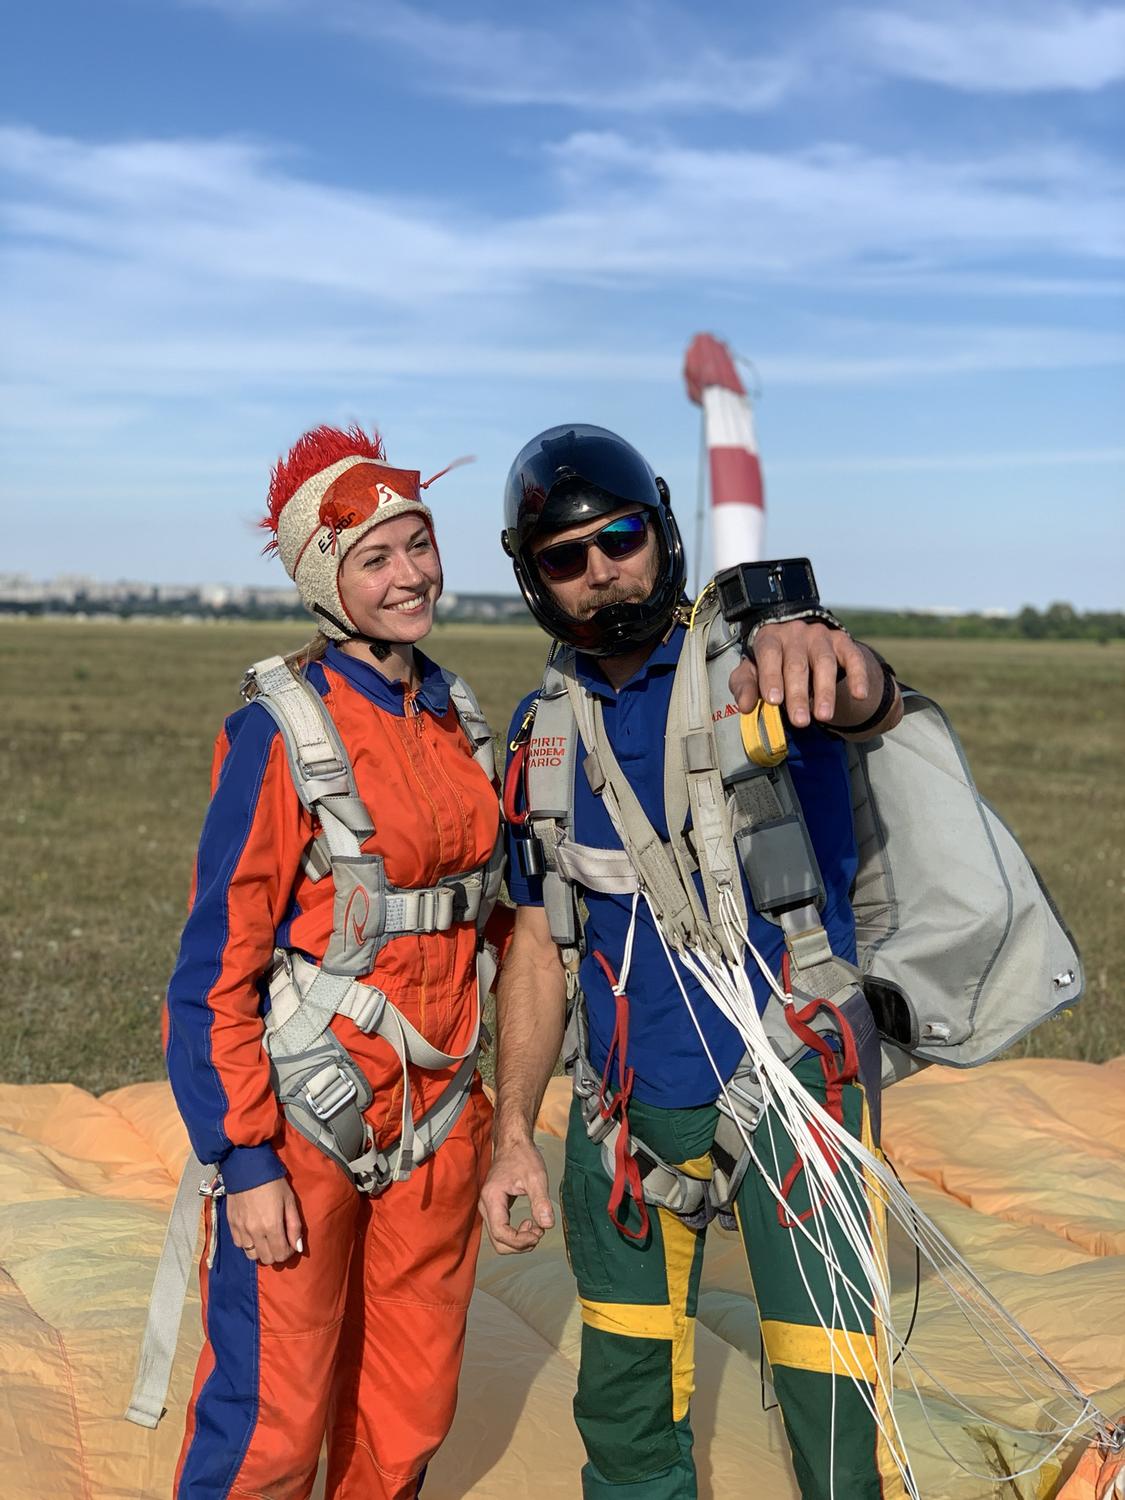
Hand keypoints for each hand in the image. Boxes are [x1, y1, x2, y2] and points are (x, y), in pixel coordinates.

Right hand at [226, 1177, 302, 1265]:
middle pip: (266, 1259)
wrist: (248, 1168)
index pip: (280, 1255)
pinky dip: (247, 1243)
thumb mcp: (289, 1201)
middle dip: (276, 1253)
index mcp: (271, 1226)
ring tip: (266, 1238)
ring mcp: (241, 1229)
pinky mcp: (231, 1224)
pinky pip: (239, 1245)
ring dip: (260, 1250)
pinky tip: (253, 1233)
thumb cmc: (273, 1182)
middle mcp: (254, 1232)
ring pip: (251, 1255)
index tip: (290, 1243)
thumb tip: (297, 1248)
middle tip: (279, 1241)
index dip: (288, 1252)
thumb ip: (294, 1226)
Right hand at [479, 1139, 554, 1253]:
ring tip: (536, 1227)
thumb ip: (541, 1202)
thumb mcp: (536, 1177)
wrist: (514, 1145)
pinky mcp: (494, 1209)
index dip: (520, 1241)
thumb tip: (547, 1225)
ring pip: (499, 1239)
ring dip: (518, 1241)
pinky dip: (516, 1234)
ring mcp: (488, 1208)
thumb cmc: (522, 1157)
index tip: (538, 1234)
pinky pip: (501, 1230)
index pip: (501, 1233)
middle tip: (538, 1232)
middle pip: (498, 1242)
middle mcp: (486, 1205)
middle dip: (520, 1244)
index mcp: (492, 1198)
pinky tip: (529, 1223)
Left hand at [730, 620, 870, 727]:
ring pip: (824, 662)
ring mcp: (821, 636)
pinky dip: (858, 676)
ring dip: (824, 691)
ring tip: (823, 716)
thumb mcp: (752, 671)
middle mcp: (796, 633)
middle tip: (799, 721)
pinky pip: (853, 658)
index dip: (771, 676)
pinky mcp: (843, 642)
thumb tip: (745, 707)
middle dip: (798, 694)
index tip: (774, 701)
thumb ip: (745, 686)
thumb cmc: (771, 662)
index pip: (769, 654)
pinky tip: (859, 695)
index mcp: (770, 637)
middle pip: (797, 663)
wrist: (800, 642)